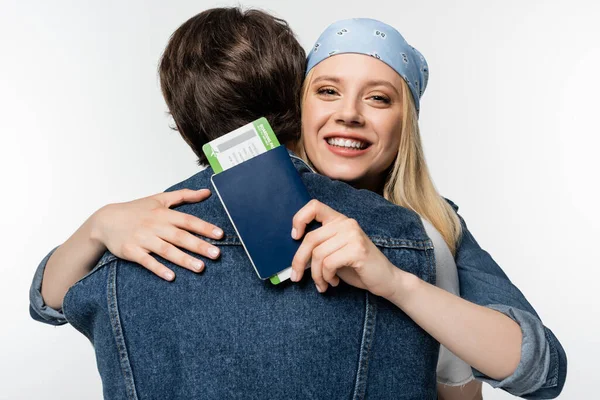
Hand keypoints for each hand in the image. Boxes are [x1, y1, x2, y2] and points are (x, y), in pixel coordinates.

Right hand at [92, 189, 223, 280]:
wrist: (105, 221)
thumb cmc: (136, 210)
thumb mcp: (159, 198)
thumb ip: (184, 195)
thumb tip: (207, 192)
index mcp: (163, 213)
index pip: (188, 220)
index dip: (204, 227)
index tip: (220, 235)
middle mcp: (155, 225)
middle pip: (180, 236)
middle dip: (199, 245)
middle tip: (216, 254)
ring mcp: (143, 239)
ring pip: (166, 250)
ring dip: (183, 259)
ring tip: (200, 268)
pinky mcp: (131, 251)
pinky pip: (146, 261)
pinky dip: (158, 268)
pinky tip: (171, 276)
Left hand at [290, 199, 399, 297]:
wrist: (387, 280)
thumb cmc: (357, 268)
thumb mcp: (335, 252)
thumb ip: (319, 247)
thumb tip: (294, 255)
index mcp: (340, 221)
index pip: (314, 206)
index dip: (299, 219)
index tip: (295, 237)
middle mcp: (347, 223)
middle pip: (310, 238)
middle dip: (299, 261)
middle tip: (296, 277)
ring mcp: (353, 235)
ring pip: (318, 254)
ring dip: (316, 275)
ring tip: (323, 283)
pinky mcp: (357, 250)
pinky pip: (328, 264)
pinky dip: (326, 277)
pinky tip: (334, 282)